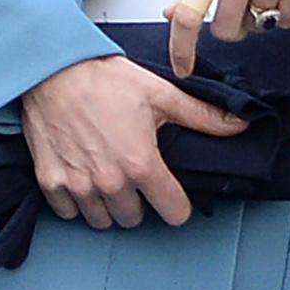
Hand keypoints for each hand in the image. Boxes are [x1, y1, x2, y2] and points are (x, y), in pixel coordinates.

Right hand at [22, 53, 247, 230]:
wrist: (52, 69)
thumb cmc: (103, 78)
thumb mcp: (160, 94)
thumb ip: (201, 116)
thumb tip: (238, 124)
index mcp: (141, 164)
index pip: (174, 214)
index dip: (176, 203)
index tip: (169, 192)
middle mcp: (110, 182)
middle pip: (135, 220)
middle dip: (138, 201)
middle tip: (133, 176)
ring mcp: (78, 185)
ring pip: (102, 220)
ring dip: (107, 205)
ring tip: (107, 176)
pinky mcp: (50, 182)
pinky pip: (69, 213)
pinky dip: (76, 201)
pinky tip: (82, 177)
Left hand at [167, 0, 289, 77]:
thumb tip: (172, 13)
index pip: (189, 13)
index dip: (182, 47)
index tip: (183, 67)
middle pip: (226, 30)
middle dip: (234, 24)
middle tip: (244, 0)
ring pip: (259, 26)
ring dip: (263, 12)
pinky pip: (287, 21)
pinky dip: (287, 10)